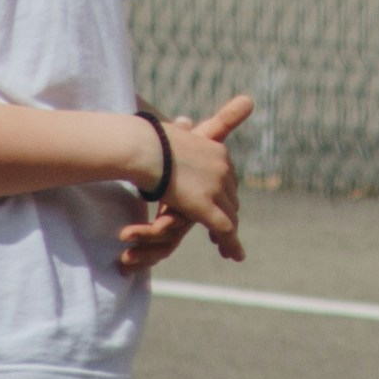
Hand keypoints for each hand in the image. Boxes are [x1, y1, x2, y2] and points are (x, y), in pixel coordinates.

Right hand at [119, 95, 256, 267]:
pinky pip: (224, 230)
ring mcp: (216, 188)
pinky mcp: (205, 206)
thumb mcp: (174, 130)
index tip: (219, 203)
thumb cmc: (150, 137)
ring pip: (229, 216)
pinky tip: (234, 256)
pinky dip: (231, 244)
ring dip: (228, 234)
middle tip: (224, 231)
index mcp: (217, 152)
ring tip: (226, 249)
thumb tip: (185, 122)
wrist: (143, 146)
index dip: (223, 193)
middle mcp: (223, 170)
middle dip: (227, 214)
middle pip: (230, 198)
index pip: (226, 178)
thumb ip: (183, 131)